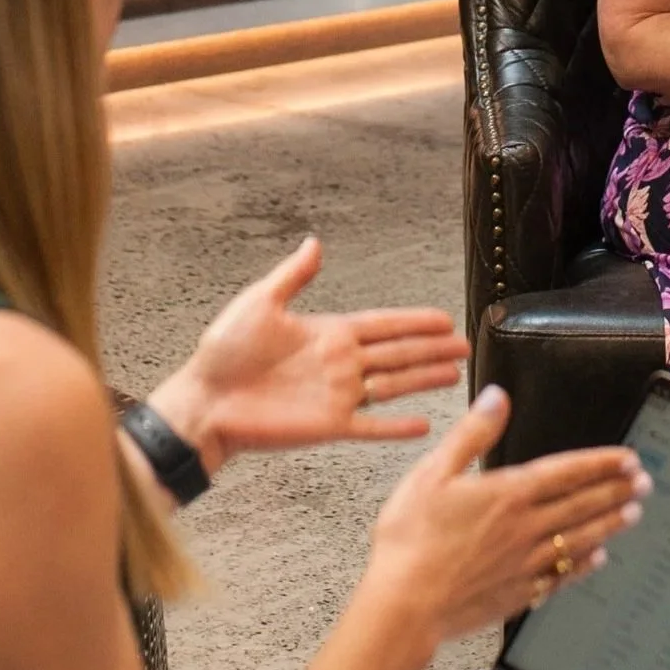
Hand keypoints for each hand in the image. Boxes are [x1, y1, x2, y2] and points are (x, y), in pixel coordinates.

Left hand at [151, 238, 468, 467]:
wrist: (205, 401)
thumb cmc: (223, 353)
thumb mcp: (258, 303)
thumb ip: (292, 276)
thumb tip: (313, 242)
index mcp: (327, 333)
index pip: (382, 324)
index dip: (414, 321)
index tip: (443, 317)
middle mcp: (340, 363)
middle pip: (398, 353)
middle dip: (432, 349)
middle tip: (464, 346)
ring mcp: (338, 396)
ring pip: (394, 385)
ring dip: (425, 380)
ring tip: (455, 375)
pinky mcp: (329, 426)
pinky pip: (372, 426)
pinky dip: (397, 426)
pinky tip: (424, 424)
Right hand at [366, 388, 646, 645]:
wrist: (406, 604)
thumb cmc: (410, 541)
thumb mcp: (432, 473)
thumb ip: (472, 434)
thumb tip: (498, 398)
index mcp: (508, 494)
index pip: (567, 472)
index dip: (601, 463)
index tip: (627, 458)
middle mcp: (525, 528)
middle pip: (583, 504)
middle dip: (616, 490)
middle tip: (643, 483)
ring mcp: (526, 563)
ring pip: (580, 538)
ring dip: (610, 523)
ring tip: (632, 513)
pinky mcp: (519, 593)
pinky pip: (563, 575)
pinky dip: (584, 564)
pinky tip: (597, 559)